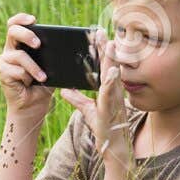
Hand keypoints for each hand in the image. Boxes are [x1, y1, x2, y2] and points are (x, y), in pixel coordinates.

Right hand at [0, 12, 54, 123]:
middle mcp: (10, 49)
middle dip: (27, 34)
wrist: (34, 105)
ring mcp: (5, 61)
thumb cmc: (43, 84)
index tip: (33, 20)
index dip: (21, 19)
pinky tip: (31, 84)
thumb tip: (64, 45)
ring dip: (34, 67)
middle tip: (38, 44)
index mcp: (20, 44)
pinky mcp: (3, 73)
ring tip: (43, 77)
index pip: (15, 24)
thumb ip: (52, 54)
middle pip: (12, 31)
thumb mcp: (51, 65)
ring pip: (19, 55)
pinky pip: (18, 70)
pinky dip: (28, 77)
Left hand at [58, 28, 132, 163]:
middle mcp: (115, 91)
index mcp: (109, 90)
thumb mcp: (87, 111)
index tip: (97, 35)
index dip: (102, 51)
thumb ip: (77, 99)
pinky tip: (111, 72)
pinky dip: (111, 83)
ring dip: (112, 60)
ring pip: (113, 75)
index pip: (105, 66)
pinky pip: (111, 94)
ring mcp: (115, 99)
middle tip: (101, 32)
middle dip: (106, 48)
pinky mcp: (111, 109)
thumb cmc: (104, 128)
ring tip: (110, 44)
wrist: (114, 148)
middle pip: (110, 65)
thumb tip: (65, 89)